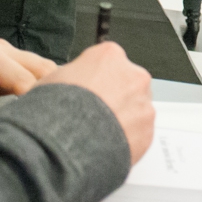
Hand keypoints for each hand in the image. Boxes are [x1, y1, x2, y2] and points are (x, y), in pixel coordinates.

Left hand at [0, 39, 57, 138]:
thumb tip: (5, 136)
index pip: (24, 79)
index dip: (36, 104)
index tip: (44, 129)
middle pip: (42, 70)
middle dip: (51, 96)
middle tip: (52, 127)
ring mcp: (7, 55)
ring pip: (46, 71)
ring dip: (50, 93)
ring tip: (50, 122)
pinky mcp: (10, 66)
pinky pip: (37, 77)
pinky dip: (44, 92)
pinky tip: (43, 113)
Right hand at [38, 42, 154, 164]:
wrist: (66, 143)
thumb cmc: (57, 110)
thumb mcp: (54, 78)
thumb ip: (73, 75)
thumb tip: (72, 82)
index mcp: (110, 56)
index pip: (109, 61)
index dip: (97, 78)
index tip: (90, 89)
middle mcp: (133, 76)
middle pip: (128, 84)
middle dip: (115, 97)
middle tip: (95, 114)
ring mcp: (144, 104)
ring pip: (136, 110)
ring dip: (122, 119)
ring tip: (98, 133)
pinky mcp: (148, 131)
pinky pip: (139, 134)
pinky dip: (126, 140)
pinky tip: (106, 145)